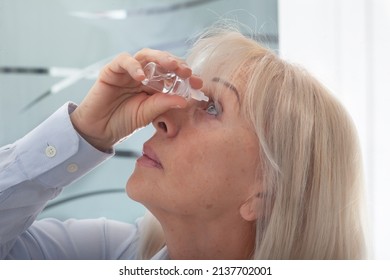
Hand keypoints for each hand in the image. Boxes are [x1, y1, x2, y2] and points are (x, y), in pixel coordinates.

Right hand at [70, 49, 202, 150]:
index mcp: (154, 84)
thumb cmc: (125, 121)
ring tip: (171, 66)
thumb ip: (163, 104)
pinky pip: (124, 61)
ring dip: (160, 58)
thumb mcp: (148, 114)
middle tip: (187, 72)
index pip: (173, 74)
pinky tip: (142, 77)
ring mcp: (128, 71)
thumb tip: (184, 100)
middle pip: (162, 61)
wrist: (101, 130)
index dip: (186, 77)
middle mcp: (143, 74)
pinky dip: (134, 66)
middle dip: (177, 64)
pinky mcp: (112, 71)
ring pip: (146, 55)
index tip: (199, 83)